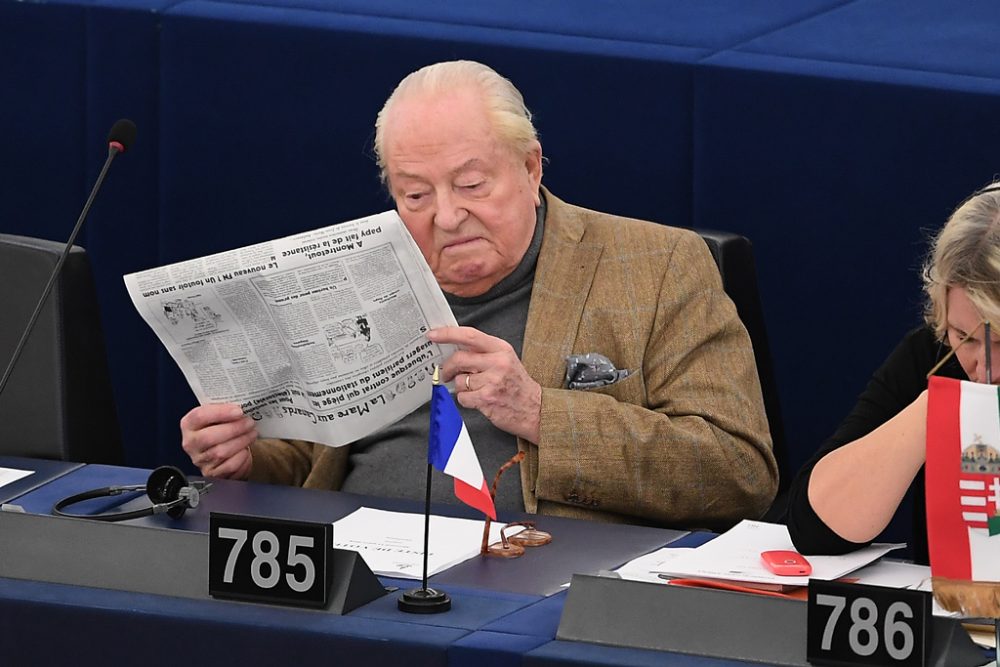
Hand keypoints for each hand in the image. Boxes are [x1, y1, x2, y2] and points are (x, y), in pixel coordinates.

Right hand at [180, 403, 256, 478]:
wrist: (224, 452)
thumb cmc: (221, 430)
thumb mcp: (218, 417)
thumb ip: (224, 411)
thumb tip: (242, 406)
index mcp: (189, 424)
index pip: (199, 416)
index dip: (220, 413)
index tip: (238, 411)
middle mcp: (191, 443)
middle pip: (209, 436)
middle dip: (234, 429)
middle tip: (249, 422)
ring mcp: (199, 460)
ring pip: (221, 452)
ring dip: (241, 441)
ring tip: (251, 433)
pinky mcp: (211, 473)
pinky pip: (229, 466)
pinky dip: (241, 457)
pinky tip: (246, 450)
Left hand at [427, 326, 541, 442]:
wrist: (535, 410)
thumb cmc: (517, 385)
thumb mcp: (506, 360)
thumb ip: (482, 352)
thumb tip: (454, 349)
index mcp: (501, 349)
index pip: (469, 335)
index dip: (447, 334)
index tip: (433, 335)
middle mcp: (498, 362)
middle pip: (459, 358)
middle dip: (448, 368)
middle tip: (447, 373)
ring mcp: (493, 381)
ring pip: (460, 380)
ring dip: (462, 387)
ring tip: (476, 390)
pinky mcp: (487, 399)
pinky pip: (463, 397)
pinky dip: (466, 400)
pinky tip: (478, 400)